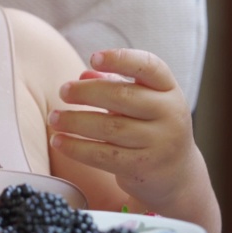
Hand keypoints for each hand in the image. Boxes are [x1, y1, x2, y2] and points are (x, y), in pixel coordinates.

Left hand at [48, 48, 199, 209]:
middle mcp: (170, 114)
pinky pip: (103, 155)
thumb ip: (114, 84)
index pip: (149, 66)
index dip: (121, 59)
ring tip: (54, 118)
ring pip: (109, 127)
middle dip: (86, 92)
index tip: (93, 57)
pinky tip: (59, 141)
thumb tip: (83, 74)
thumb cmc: (150, 127)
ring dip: (75, 121)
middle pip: (122, 96)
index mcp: (169, 90)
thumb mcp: (141, 102)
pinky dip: (77, 148)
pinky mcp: (144, 167)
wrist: (177, 175)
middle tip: (63, 91)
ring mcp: (159, 142)